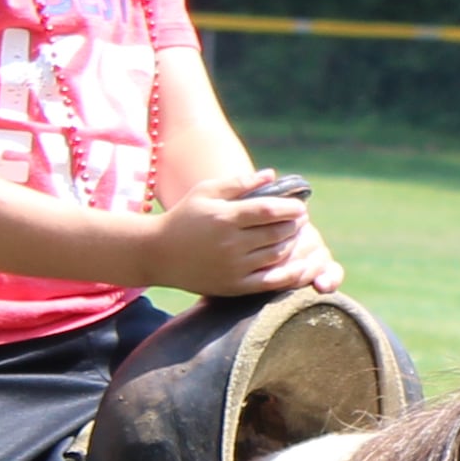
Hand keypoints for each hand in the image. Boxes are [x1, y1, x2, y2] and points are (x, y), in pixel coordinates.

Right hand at [146, 176, 328, 296]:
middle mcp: (231, 244)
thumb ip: (239, 183)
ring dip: (292, 244)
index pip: (268, 210)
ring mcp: (233, 267)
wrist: (158, 254)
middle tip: (300, 219)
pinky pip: (270, 282)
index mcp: (225, 217)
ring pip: (276, 255)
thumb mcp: (206, 192)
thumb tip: (272, 174)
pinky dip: (289, 274)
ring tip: (294, 235)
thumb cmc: (184, 217)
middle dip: (294, 225)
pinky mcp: (234, 286)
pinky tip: (300, 265)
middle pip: (276, 233)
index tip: (300, 206)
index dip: (290, 208)